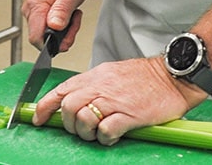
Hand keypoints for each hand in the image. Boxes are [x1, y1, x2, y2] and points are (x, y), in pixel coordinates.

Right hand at [21, 0, 88, 51]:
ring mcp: (32, 10)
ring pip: (45, 33)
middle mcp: (30, 10)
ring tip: (71, 14)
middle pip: (42, 38)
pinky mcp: (37, 11)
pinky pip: (47, 26)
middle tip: (74, 21)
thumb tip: (55, 27)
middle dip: (62, 36)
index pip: (36, 38)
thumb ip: (63, 10)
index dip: (52, 43)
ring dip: (63, 30)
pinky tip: (66, 14)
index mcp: (36, 6)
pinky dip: (60, 25)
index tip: (67, 37)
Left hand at [34, 57, 201, 145]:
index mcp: (94, 77)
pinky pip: (106, 130)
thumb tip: (75, 100)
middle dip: (70, 124)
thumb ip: (93, 86)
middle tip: (81, 130)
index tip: (40, 119)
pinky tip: (112, 135)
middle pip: (69, 107)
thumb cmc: (144, 77)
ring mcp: (115, 101)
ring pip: (83, 118)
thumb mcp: (111, 73)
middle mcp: (101, 87)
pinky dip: (104, 137)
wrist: (172, 76)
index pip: (61, 91)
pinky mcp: (130, 114)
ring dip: (86, 132)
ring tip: (96, 134)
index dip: (46, 107)